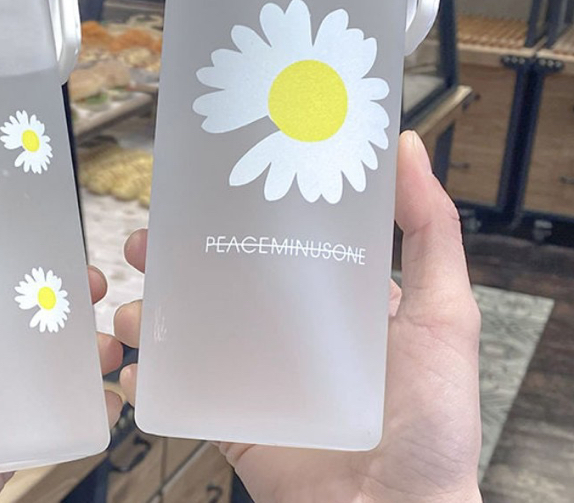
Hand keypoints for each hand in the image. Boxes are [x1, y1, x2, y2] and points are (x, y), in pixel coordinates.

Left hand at [0, 177, 123, 502]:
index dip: (1, 246)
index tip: (33, 218)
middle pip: (16, 310)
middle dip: (60, 289)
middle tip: (89, 275)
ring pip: (46, 356)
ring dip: (86, 339)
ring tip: (109, 329)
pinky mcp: (6, 441)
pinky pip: (56, 414)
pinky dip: (90, 398)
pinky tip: (109, 384)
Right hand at [115, 131, 481, 502]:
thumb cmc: (431, 426)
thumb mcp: (444, 316)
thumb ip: (432, 233)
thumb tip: (406, 146)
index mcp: (333, 297)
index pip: (276, 237)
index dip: (237, 209)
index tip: (205, 184)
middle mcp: (290, 328)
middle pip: (221, 276)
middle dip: (177, 254)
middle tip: (148, 238)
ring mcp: (258, 372)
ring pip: (191, 326)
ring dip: (152, 306)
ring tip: (130, 296)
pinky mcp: (234, 415)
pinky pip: (183, 386)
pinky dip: (150, 370)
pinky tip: (133, 357)